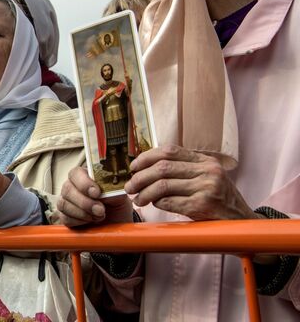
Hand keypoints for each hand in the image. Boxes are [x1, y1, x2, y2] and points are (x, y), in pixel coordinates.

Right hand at [57, 167, 132, 226]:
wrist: (117, 223)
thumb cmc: (116, 205)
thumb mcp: (119, 195)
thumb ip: (113, 188)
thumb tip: (109, 188)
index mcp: (85, 176)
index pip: (76, 173)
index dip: (83, 183)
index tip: (96, 193)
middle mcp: (72, 186)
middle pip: (67, 189)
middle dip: (84, 202)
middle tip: (100, 210)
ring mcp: (66, 201)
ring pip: (63, 204)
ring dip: (82, 213)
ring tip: (98, 217)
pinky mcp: (65, 216)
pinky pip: (65, 218)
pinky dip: (78, 222)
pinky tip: (90, 221)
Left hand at [125, 145, 255, 220]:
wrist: (244, 223)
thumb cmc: (219, 201)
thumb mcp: (207, 178)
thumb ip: (184, 170)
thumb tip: (146, 168)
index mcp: (206, 161)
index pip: (169, 151)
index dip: (146, 157)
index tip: (134, 166)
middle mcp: (207, 171)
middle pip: (162, 168)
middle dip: (140, 177)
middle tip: (130, 187)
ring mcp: (206, 188)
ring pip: (162, 184)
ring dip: (144, 192)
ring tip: (138, 199)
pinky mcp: (203, 206)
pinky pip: (169, 202)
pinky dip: (157, 203)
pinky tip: (154, 205)